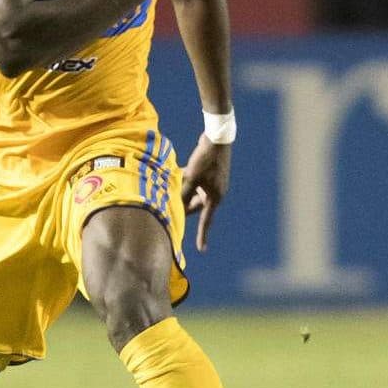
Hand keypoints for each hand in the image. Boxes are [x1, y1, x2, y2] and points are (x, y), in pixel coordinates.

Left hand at [178, 134, 230, 251]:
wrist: (217, 138)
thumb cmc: (204, 159)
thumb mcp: (190, 177)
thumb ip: (183, 193)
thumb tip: (175, 206)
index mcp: (215, 197)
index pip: (206, 221)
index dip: (202, 235)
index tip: (202, 249)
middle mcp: (216, 192)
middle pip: (196, 205)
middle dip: (183, 203)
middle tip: (169, 202)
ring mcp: (214, 183)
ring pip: (195, 193)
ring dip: (184, 191)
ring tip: (173, 183)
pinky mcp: (211, 174)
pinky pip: (197, 183)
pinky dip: (188, 182)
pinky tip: (178, 174)